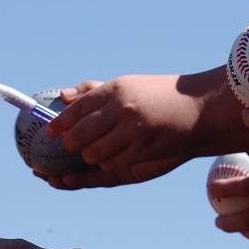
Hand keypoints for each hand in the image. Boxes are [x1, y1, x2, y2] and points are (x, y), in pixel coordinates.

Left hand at [42, 74, 220, 187]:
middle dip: (70, 144)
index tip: (49, 132)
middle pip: (80, 134)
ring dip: (90, 157)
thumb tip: (63, 95)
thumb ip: (94, 91)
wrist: (199, 106)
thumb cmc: (159, 94)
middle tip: (68, 147)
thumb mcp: (128, 86)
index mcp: (115, 90)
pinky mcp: (144, 148)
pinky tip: (113, 158)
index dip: (60, 123)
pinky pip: (115, 162)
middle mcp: (121, 108)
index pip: (77, 108)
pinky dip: (110, 163)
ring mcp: (133, 130)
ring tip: (92, 153)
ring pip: (94, 153)